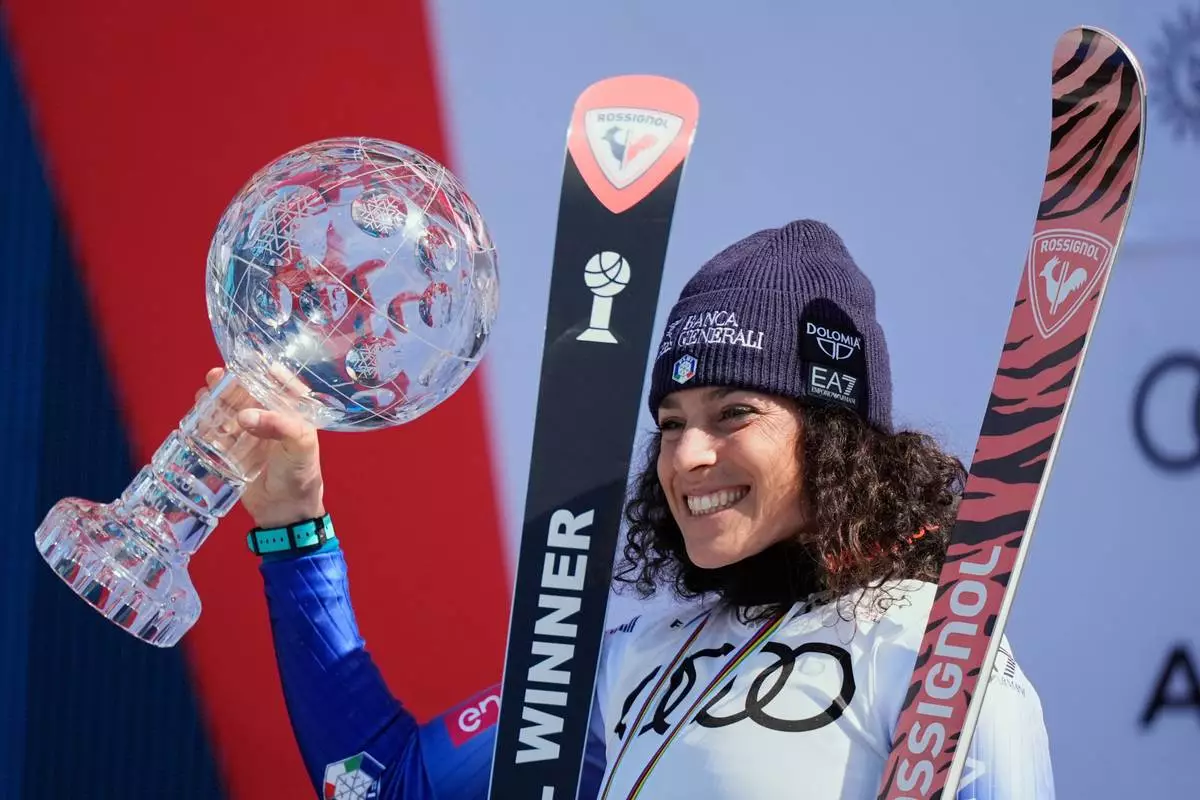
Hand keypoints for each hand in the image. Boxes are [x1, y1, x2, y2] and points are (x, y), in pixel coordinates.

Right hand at [201, 367, 325, 528]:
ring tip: (204, 396)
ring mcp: (251, 432)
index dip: (262, 370)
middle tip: (216, 377)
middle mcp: (272, 417)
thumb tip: (244, 416)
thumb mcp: (300, 446)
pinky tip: (199, 416)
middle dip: (231, 382)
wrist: (284, 512)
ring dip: (215, 399)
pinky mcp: (233, 447)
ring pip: (229, 407)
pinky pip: (217, 428)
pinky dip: (207, 420)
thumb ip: (280, 426)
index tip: (246, 363)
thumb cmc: (300, 475)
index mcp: (294, 411)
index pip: (279, 382)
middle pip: (248, 391)